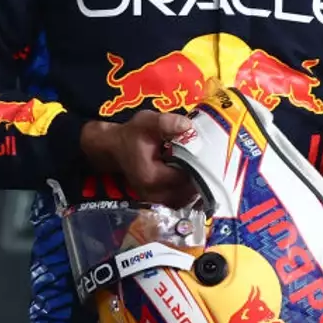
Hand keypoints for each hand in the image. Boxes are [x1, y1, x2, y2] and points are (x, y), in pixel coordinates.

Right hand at [80, 111, 197, 207]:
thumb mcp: (147, 122)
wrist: (114, 148)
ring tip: (199, 167)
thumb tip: (189, 126)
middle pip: (187, 192)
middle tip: (207, 161)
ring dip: (195, 185)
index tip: (206, 153)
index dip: (198, 165)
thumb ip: (166, 122)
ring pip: (185, 199)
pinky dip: (187, 190)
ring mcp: (154, 200)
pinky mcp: (157, 201)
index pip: (184, 177)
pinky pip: (179, 201)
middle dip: (199, 176)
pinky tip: (190, 175)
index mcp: (151, 176)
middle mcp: (152, 194)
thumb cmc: (131, 135)